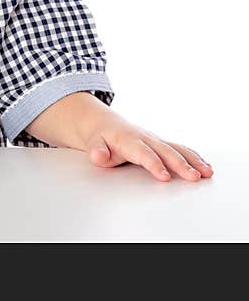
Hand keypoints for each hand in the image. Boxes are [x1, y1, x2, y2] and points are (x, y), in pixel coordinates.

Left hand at [85, 116, 213, 181]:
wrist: (104, 123)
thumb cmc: (101, 137)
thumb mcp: (93, 143)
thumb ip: (96, 150)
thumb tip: (98, 155)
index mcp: (128, 139)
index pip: (143, 153)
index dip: (154, 164)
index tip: (165, 176)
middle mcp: (145, 138)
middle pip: (165, 151)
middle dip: (180, 164)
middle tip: (194, 177)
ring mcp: (155, 140)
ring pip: (177, 149)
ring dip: (193, 160)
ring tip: (207, 173)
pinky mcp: (161, 144)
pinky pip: (180, 149)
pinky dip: (194, 157)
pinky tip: (206, 167)